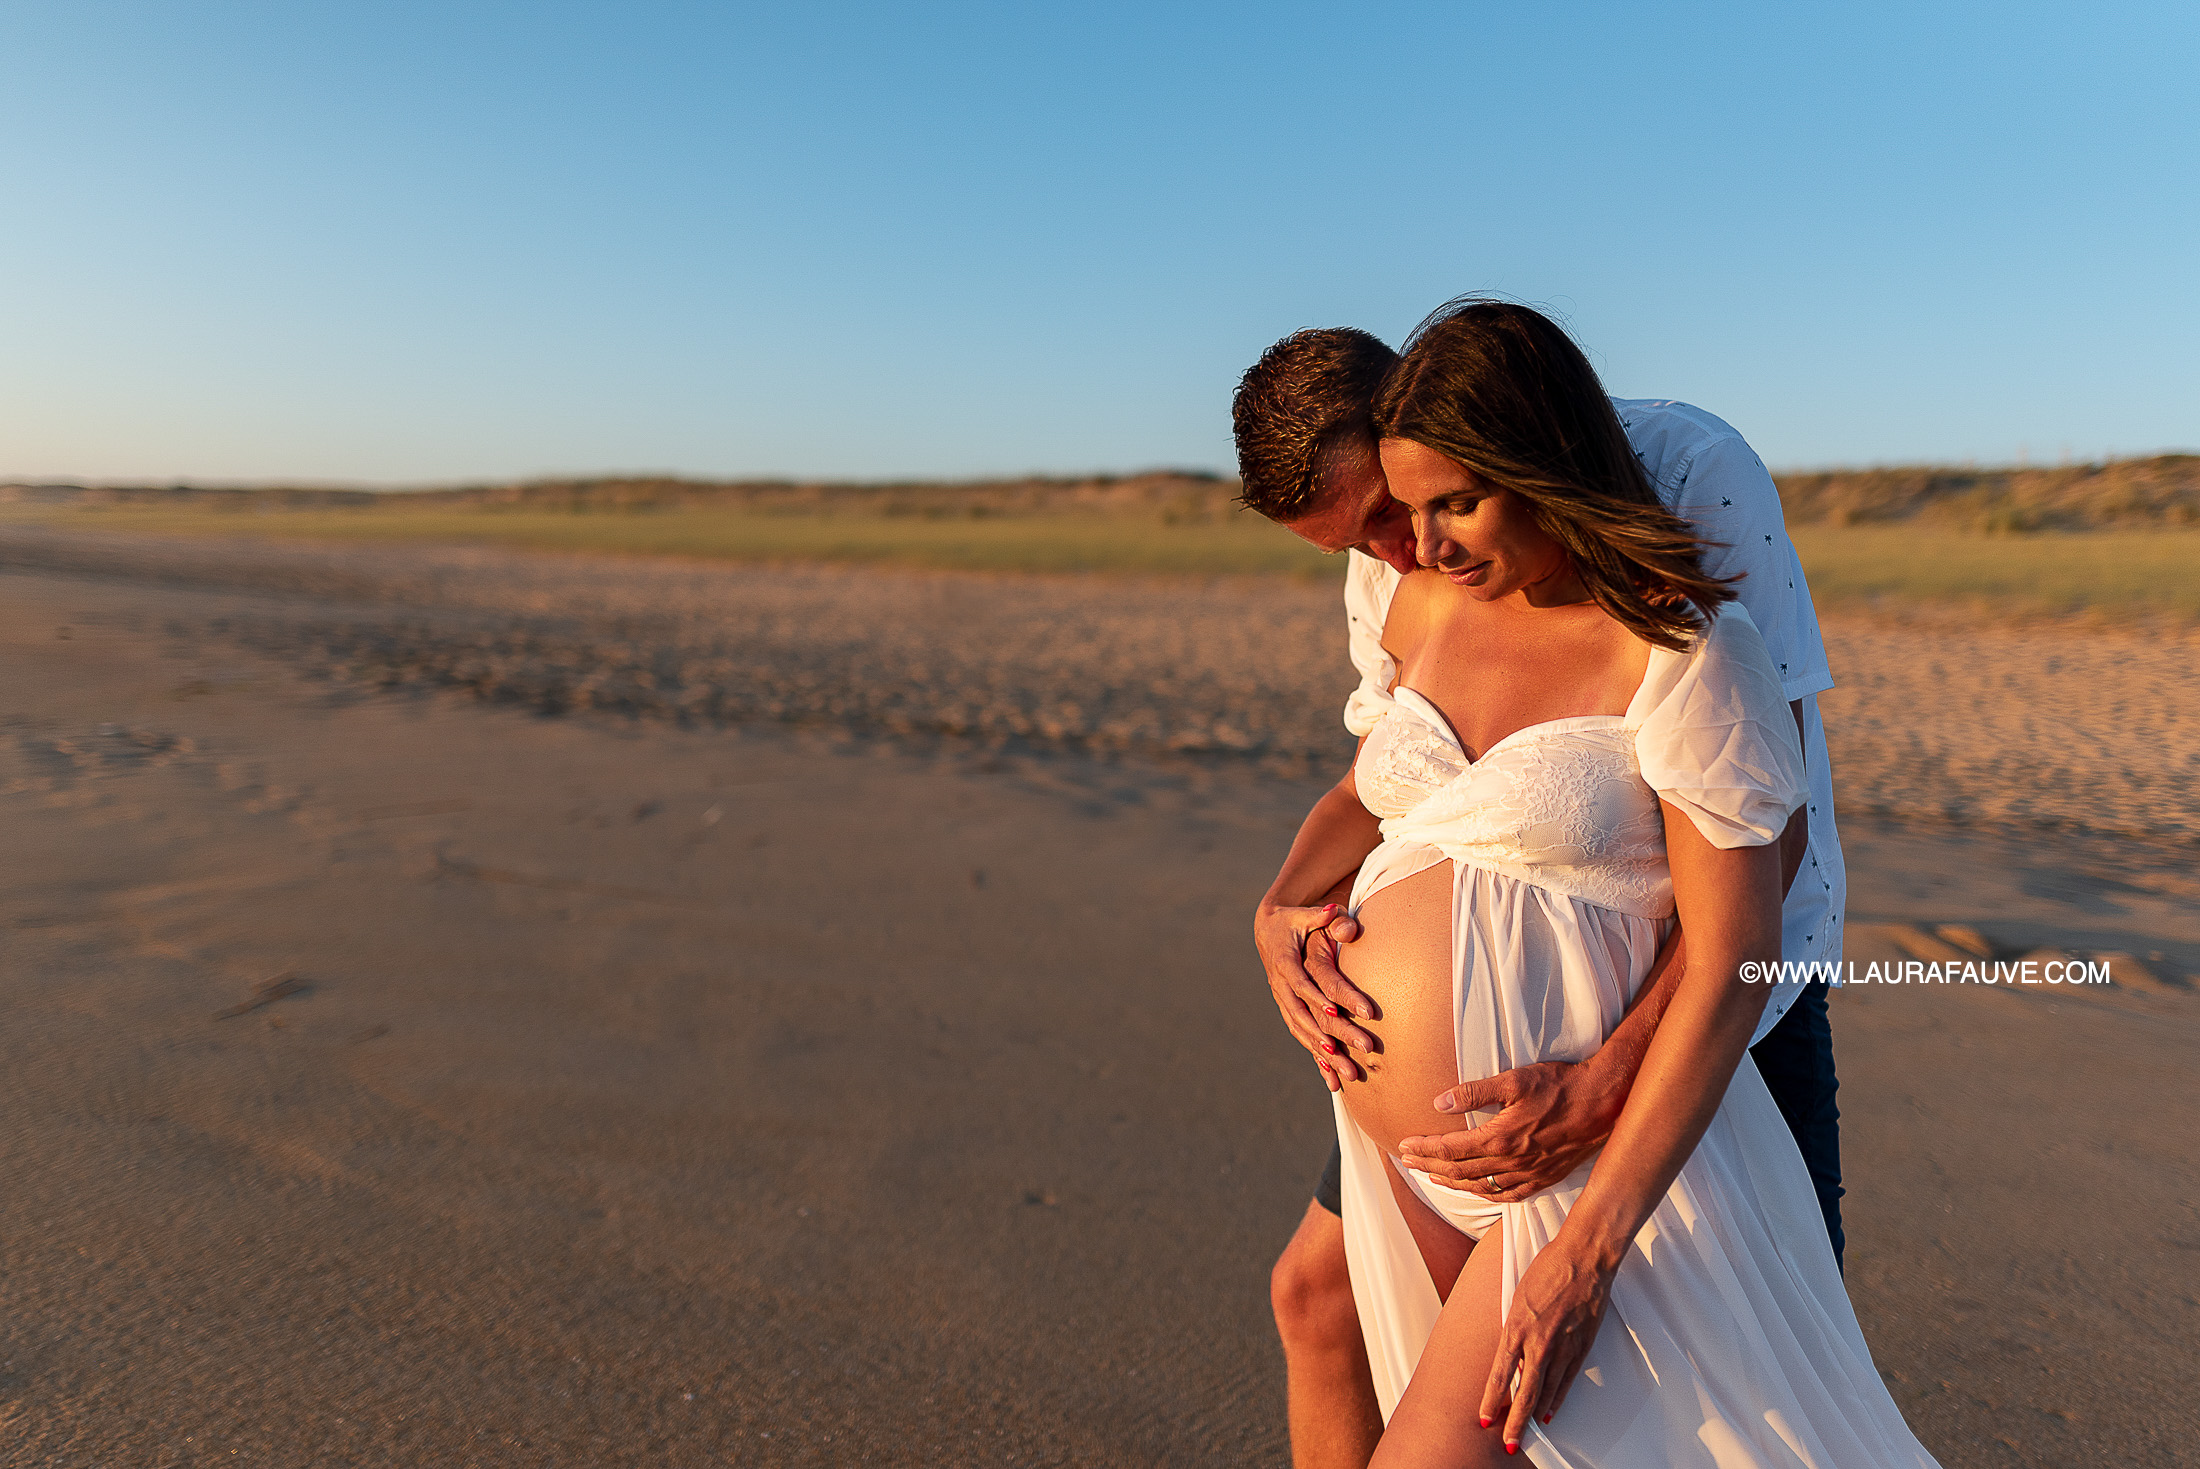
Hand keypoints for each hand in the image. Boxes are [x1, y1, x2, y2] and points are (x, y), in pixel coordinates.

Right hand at [1253, 900, 1376, 1090]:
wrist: (1267, 930)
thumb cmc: (1292, 921)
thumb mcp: (1303, 914)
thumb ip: (1320, 916)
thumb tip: (1334, 911)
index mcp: (1286, 964)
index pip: (1303, 984)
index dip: (1319, 998)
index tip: (1338, 1011)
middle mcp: (1281, 987)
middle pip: (1305, 1016)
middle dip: (1330, 1035)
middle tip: (1356, 1049)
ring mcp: (1283, 1001)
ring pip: (1303, 1032)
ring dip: (1324, 1054)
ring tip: (1348, 1073)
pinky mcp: (1289, 1010)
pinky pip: (1302, 1037)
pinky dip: (1316, 1058)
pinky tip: (1332, 1079)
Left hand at [1394, 1061, 1622, 1198]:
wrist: (1603, 1102)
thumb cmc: (1560, 1085)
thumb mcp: (1514, 1080)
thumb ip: (1474, 1092)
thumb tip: (1439, 1103)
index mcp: (1501, 1139)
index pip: (1450, 1149)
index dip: (1424, 1149)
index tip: (1403, 1146)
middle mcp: (1512, 1163)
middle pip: (1459, 1172)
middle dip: (1429, 1167)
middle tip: (1407, 1163)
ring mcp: (1529, 1175)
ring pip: (1481, 1188)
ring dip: (1452, 1183)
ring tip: (1431, 1178)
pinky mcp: (1544, 1179)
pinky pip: (1508, 1196)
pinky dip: (1485, 1195)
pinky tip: (1475, 1191)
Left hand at [1479, 1232, 1617, 1448]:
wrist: (1583, 1259)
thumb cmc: (1547, 1269)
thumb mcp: (1517, 1297)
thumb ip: (1513, 1327)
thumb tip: (1508, 1351)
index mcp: (1516, 1327)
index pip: (1499, 1374)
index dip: (1491, 1400)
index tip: (1484, 1419)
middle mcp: (1537, 1343)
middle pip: (1523, 1392)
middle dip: (1513, 1422)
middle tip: (1507, 1443)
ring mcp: (1561, 1347)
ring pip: (1545, 1391)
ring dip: (1533, 1415)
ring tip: (1526, 1434)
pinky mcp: (1581, 1347)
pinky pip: (1566, 1381)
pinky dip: (1557, 1400)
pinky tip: (1549, 1413)